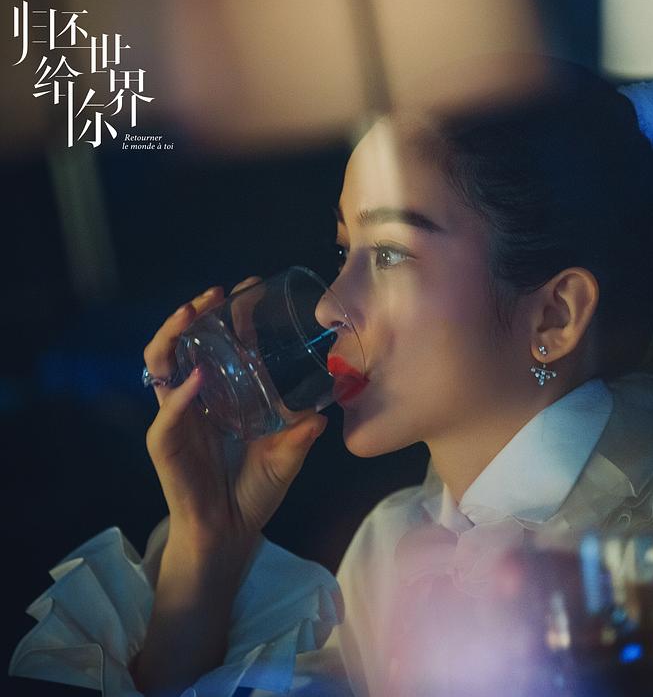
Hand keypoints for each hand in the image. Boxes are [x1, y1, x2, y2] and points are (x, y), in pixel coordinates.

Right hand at [142, 277, 327, 555]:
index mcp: (224, 395)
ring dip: (173, 336)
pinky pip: (167, 412)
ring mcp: (178, 418)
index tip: (249, 287)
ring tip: (193, 315)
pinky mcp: (166, 443)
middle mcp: (197, 399)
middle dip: (196, 314)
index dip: (231, 314)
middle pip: (185, 344)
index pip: (222, 343)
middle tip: (216, 294)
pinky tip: (197, 377)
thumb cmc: (256, 492)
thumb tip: (324, 415)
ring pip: (161, 366)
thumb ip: (301, 436)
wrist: (231, 533)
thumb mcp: (288, 457)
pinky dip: (181, 393)